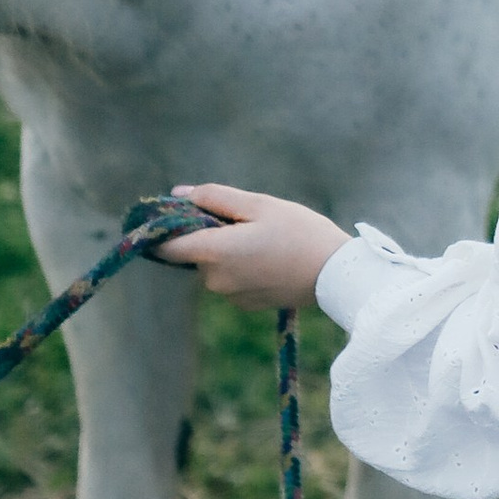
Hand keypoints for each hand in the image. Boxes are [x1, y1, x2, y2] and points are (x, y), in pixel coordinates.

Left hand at [154, 183, 349, 308]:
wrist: (335, 274)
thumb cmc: (299, 232)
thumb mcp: (258, 204)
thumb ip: (214, 197)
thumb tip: (178, 195)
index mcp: (214, 252)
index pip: (166, 246)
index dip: (163, 229)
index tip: (172, 214)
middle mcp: (215, 280)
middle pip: (195, 252)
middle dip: (208, 233)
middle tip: (244, 218)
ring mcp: (230, 295)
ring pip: (214, 265)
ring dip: (226, 249)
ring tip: (263, 237)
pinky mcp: (245, 304)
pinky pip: (231, 279)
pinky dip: (241, 266)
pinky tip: (270, 256)